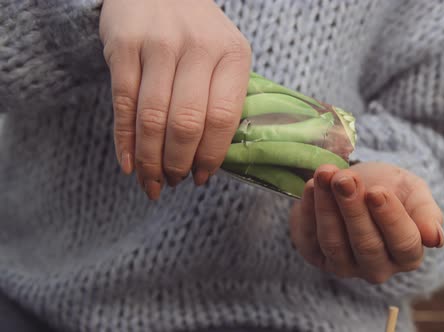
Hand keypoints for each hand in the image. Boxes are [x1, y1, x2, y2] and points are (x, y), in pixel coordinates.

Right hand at [99, 0, 251, 198]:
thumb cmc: (196, 33)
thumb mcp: (224, 56)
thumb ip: (222, 98)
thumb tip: (208, 161)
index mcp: (233, 54)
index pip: (223, 117)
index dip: (210, 156)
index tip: (202, 178)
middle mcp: (199, 47)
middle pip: (187, 123)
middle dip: (178, 163)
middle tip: (173, 181)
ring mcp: (159, 44)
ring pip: (153, 118)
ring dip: (151, 160)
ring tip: (152, 182)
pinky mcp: (123, 45)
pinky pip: (123, 104)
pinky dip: (125, 141)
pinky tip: (129, 164)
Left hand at [289, 162, 443, 283]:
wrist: (356, 184)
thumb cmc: (390, 189)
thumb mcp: (413, 192)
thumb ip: (427, 213)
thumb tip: (435, 239)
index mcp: (407, 255)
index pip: (404, 243)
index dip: (389, 218)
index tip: (377, 191)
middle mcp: (376, 268)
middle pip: (366, 245)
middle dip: (353, 209)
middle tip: (345, 179)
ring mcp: (343, 266)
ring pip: (334, 243)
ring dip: (327, 207)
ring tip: (326, 175)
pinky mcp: (314, 255)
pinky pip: (308, 237)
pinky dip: (308, 210)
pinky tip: (311, 185)